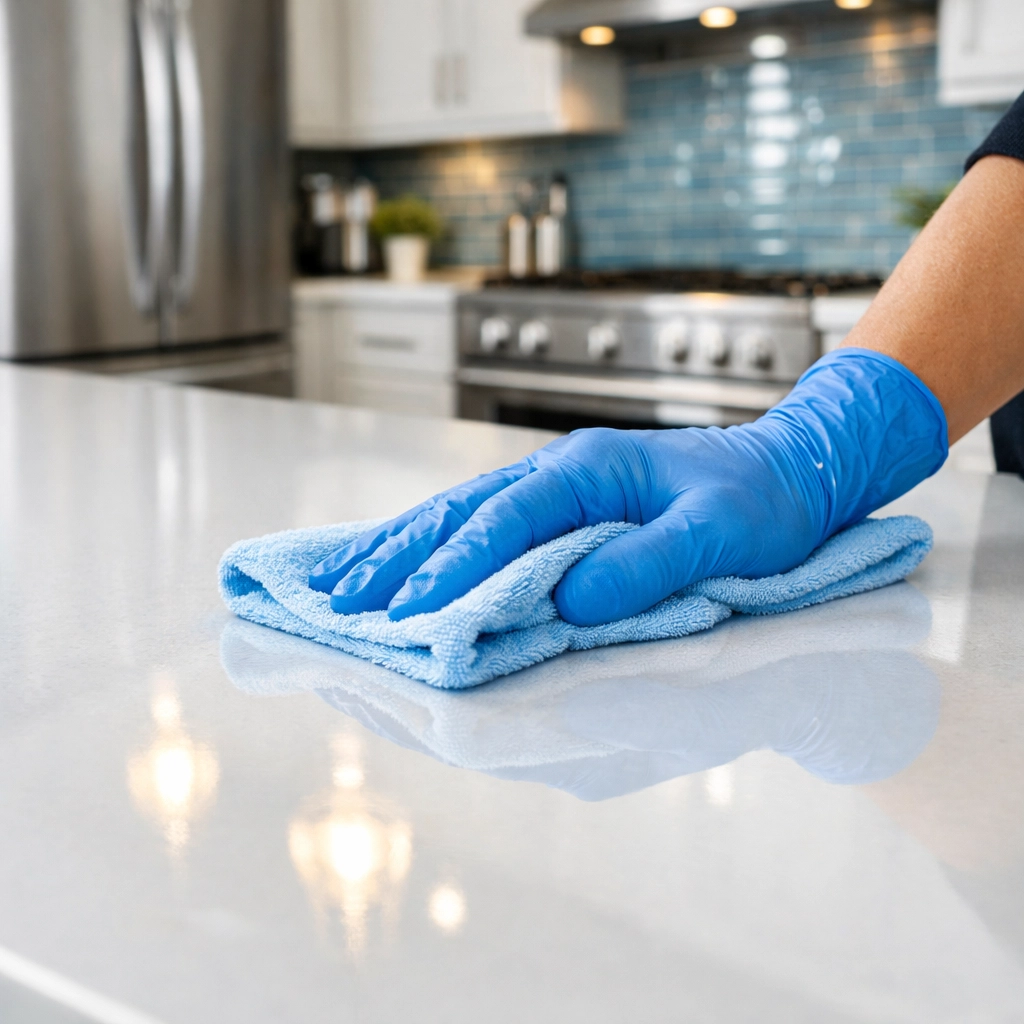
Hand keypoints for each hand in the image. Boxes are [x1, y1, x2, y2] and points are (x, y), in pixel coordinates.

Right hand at [309, 349, 946, 625]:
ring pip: (460, 514)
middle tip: (339, 601)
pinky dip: (438, 545)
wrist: (791, 468)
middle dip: (398, 558)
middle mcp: (560, 472)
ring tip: (345, 580)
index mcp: (587, 472)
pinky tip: (409, 562)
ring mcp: (558, 487)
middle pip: (459, 512)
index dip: (451, 571)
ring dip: (402, 548)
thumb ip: (646, 566)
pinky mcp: (565, 508)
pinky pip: (485, 524)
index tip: (408, 616)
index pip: (502, 525)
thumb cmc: (760, 500)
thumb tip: (567, 602)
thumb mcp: (718, 533)